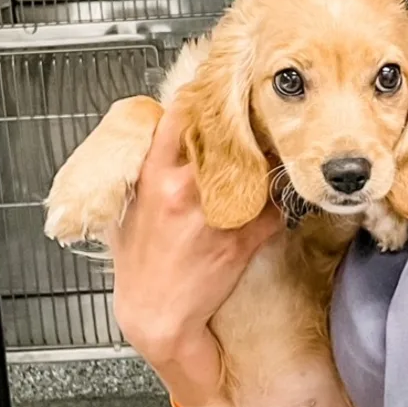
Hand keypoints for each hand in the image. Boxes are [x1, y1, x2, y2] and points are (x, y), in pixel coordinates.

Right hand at [108, 105, 280, 365]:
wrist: (158, 316)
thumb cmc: (141, 265)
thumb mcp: (128, 209)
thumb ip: (145, 171)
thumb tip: (159, 136)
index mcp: (154, 178)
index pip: (180, 117)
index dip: (200, 97)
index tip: (214, 90)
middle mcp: (187, 191)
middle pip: (228, 136)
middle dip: (244, 121)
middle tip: (259, 109)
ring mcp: (219, 215)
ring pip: (260, 168)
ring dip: (271, 157)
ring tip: (279, 145)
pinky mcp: (244, 239)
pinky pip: (275, 207)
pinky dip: (280, 199)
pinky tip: (280, 194)